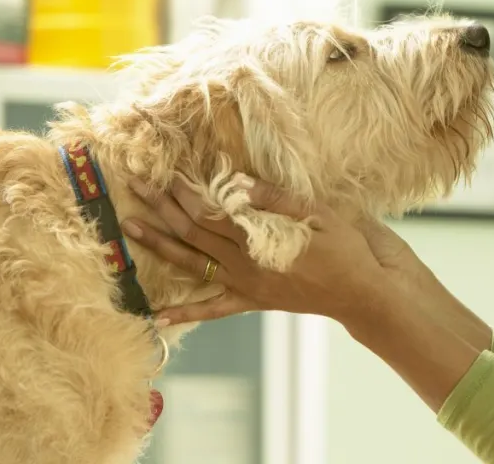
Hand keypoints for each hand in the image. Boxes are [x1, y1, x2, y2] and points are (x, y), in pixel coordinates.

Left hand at [121, 175, 387, 326]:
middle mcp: (244, 265)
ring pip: (194, 264)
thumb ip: (276, 200)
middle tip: (137, 187)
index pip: (211, 214)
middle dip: (163, 209)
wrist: (363, 293)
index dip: (187, 195)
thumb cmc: (345, 250)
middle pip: (193, 234)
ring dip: (160, 246)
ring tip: (131, 228)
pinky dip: (186, 313)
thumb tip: (237, 181)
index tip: (167, 175)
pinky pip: (214, 309)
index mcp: (259, 241)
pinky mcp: (253, 302)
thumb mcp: (317, 215)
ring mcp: (246, 286)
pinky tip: (157, 318)